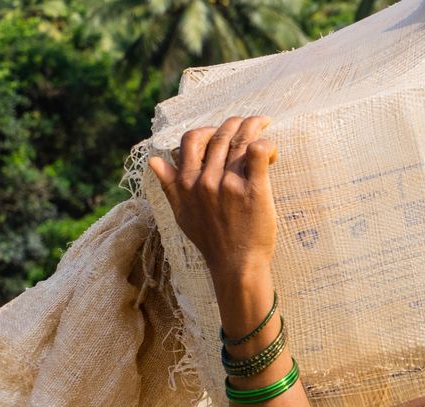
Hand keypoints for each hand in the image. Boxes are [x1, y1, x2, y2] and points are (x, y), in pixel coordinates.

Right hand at [148, 116, 278, 277]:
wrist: (236, 265)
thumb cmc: (212, 241)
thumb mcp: (182, 214)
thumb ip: (169, 186)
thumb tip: (154, 160)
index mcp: (187, 183)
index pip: (191, 139)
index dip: (206, 130)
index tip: (220, 134)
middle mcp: (206, 180)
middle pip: (219, 136)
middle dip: (235, 124)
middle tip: (249, 123)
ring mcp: (229, 184)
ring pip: (239, 140)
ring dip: (253, 126)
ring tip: (262, 123)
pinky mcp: (254, 190)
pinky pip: (258, 153)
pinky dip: (265, 143)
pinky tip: (270, 148)